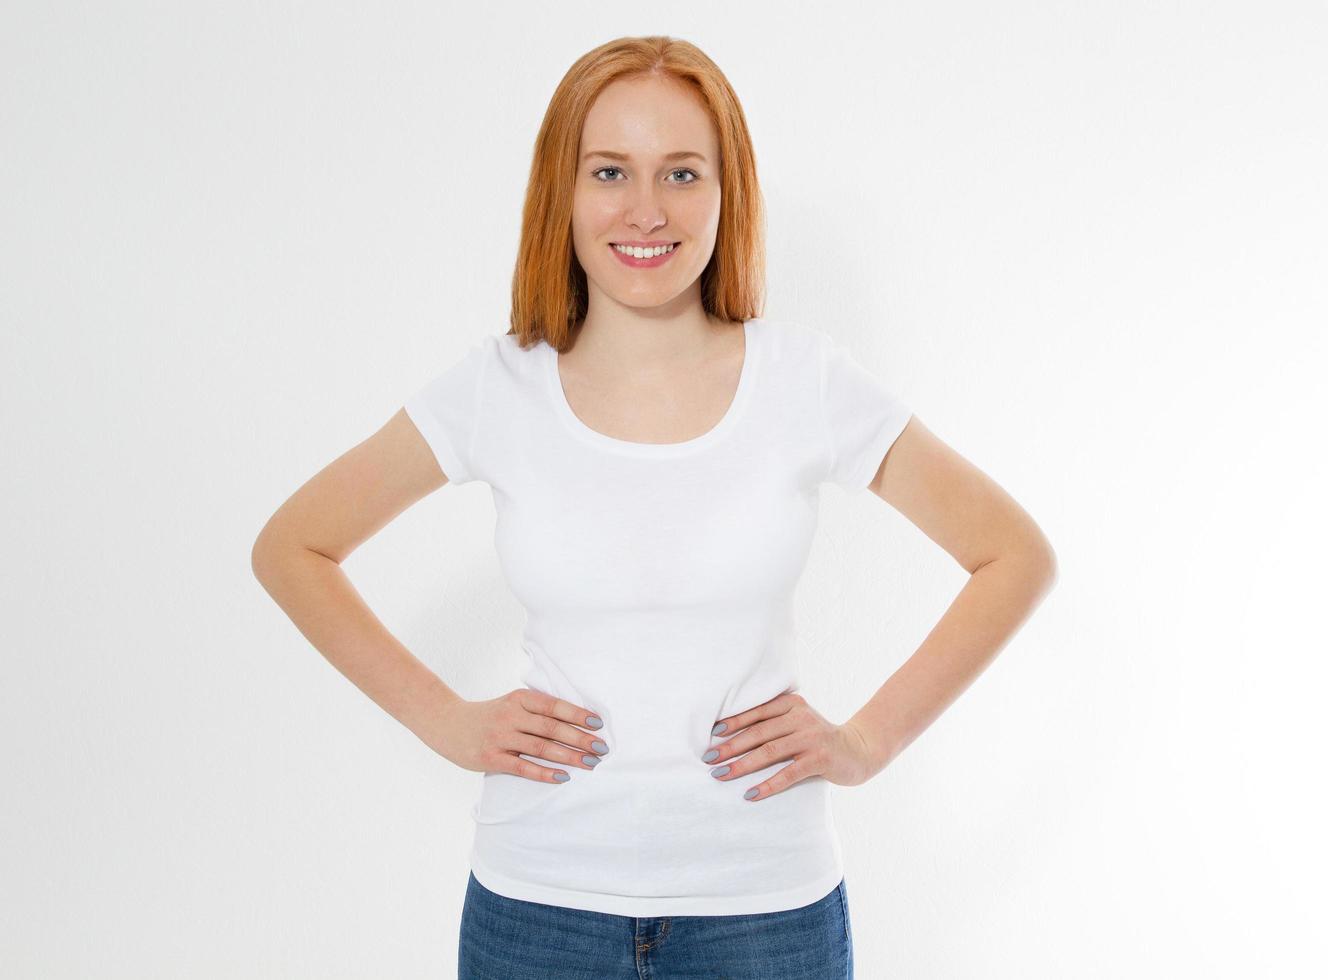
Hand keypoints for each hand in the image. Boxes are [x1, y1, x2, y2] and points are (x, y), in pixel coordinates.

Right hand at [434, 690, 608, 783]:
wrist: (447, 723)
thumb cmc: (489, 715)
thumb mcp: (511, 703)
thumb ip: (537, 710)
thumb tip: (578, 722)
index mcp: (519, 698)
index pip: (554, 706)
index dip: (578, 715)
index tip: (598, 724)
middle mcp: (510, 715)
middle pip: (552, 728)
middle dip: (580, 739)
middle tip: (602, 749)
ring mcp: (500, 737)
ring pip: (541, 748)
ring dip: (569, 756)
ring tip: (590, 763)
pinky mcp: (491, 758)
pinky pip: (523, 768)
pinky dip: (544, 773)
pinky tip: (563, 777)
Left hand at [703, 692, 876, 800]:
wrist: (859, 750)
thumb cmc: (818, 738)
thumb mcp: (797, 722)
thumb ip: (773, 723)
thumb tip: (729, 736)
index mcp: (791, 704)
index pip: (756, 712)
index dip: (732, 723)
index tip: (711, 734)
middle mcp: (800, 717)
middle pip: (758, 732)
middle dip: (730, 746)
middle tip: (708, 758)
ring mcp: (811, 737)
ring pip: (769, 751)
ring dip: (741, 764)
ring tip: (720, 775)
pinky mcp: (820, 758)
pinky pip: (788, 773)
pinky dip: (767, 784)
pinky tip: (750, 794)